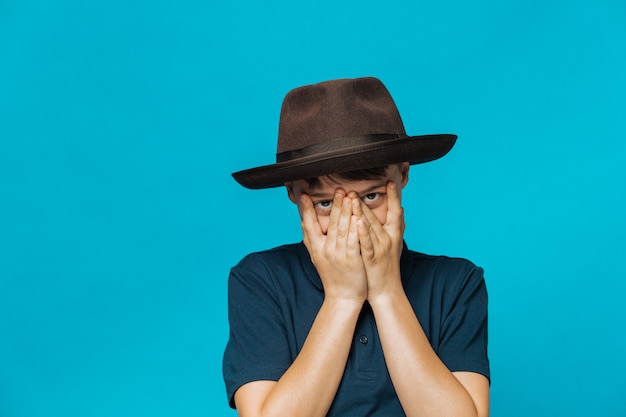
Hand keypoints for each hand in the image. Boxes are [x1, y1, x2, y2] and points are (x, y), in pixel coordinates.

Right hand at [300, 190, 367, 302]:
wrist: (342, 297)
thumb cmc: (331, 275)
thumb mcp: (316, 257)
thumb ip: (310, 239)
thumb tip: (301, 221)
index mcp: (316, 248)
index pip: (309, 225)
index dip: (306, 209)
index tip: (304, 195)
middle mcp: (326, 250)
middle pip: (330, 223)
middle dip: (335, 205)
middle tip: (338, 189)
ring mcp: (339, 255)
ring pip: (343, 229)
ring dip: (346, 212)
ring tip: (349, 196)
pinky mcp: (352, 260)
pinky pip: (354, 242)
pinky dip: (356, 229)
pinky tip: (358, 218)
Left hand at [354, 181, 404, 300]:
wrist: (386, 290)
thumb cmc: (388, 266)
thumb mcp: (396, 244)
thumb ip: (397, 226)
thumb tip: (401, 208)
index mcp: (394, 234)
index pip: (395, 211)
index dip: (394, 197)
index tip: (391, 182)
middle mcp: (389, 239)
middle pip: (376, 216)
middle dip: (364, 201)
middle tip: (353, 187)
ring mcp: (381, 248)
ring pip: (369, 227)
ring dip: (360, 212)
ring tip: (351, 198)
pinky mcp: (372, 258)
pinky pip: (366, 242)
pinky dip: (362, 231)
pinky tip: (356, 221)